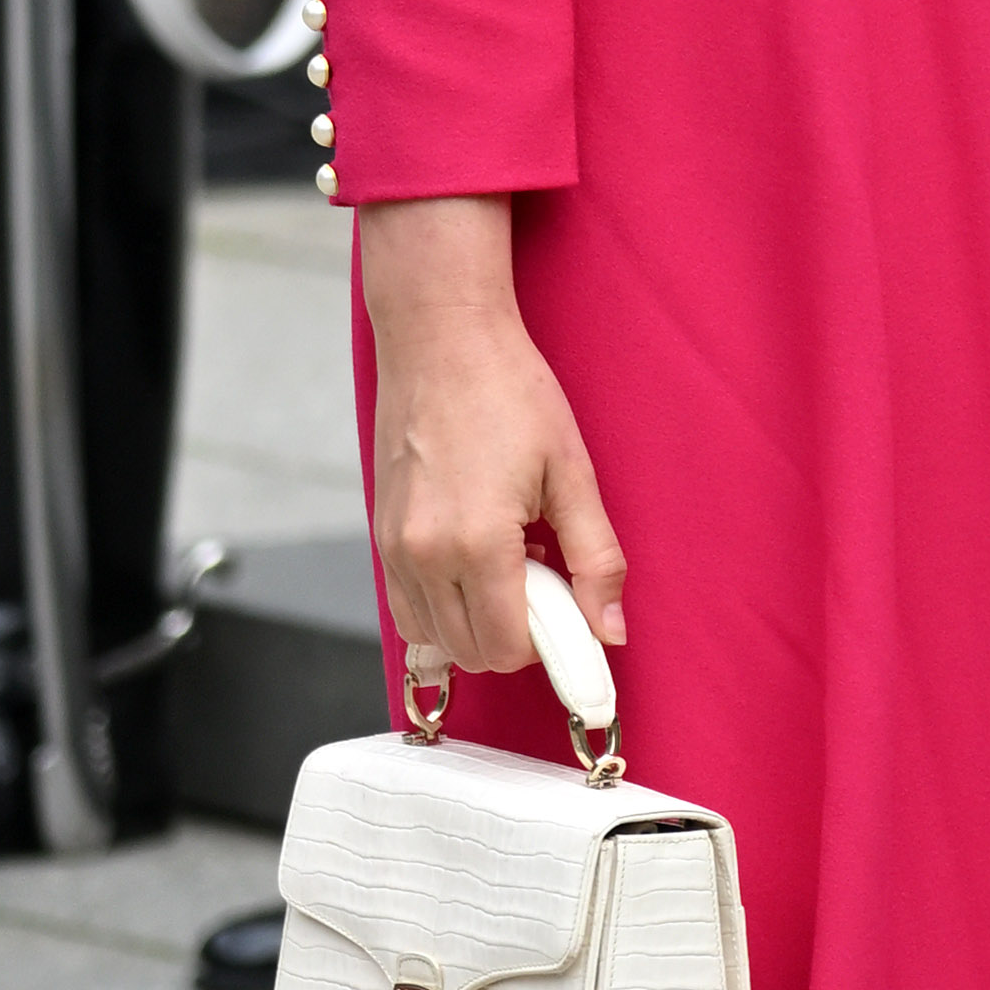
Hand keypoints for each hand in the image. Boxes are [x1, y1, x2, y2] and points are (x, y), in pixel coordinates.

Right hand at [360, 194, 627, 685]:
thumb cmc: (508, 390)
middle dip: (517, 636)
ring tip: (512, 564)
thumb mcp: (571, 473)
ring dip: (478, 624)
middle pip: (471, 652)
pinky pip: (407, 606)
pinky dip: (444, 606)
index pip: (508, 647)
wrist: (440, 337)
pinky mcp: (379, 535)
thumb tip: (610, 630)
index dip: (550, 643)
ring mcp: (393, 548)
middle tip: (548, 581)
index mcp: (476, 542)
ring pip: (434, 637)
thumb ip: (595, 559)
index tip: (574, 618)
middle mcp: (423, 554)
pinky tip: (477, 560)